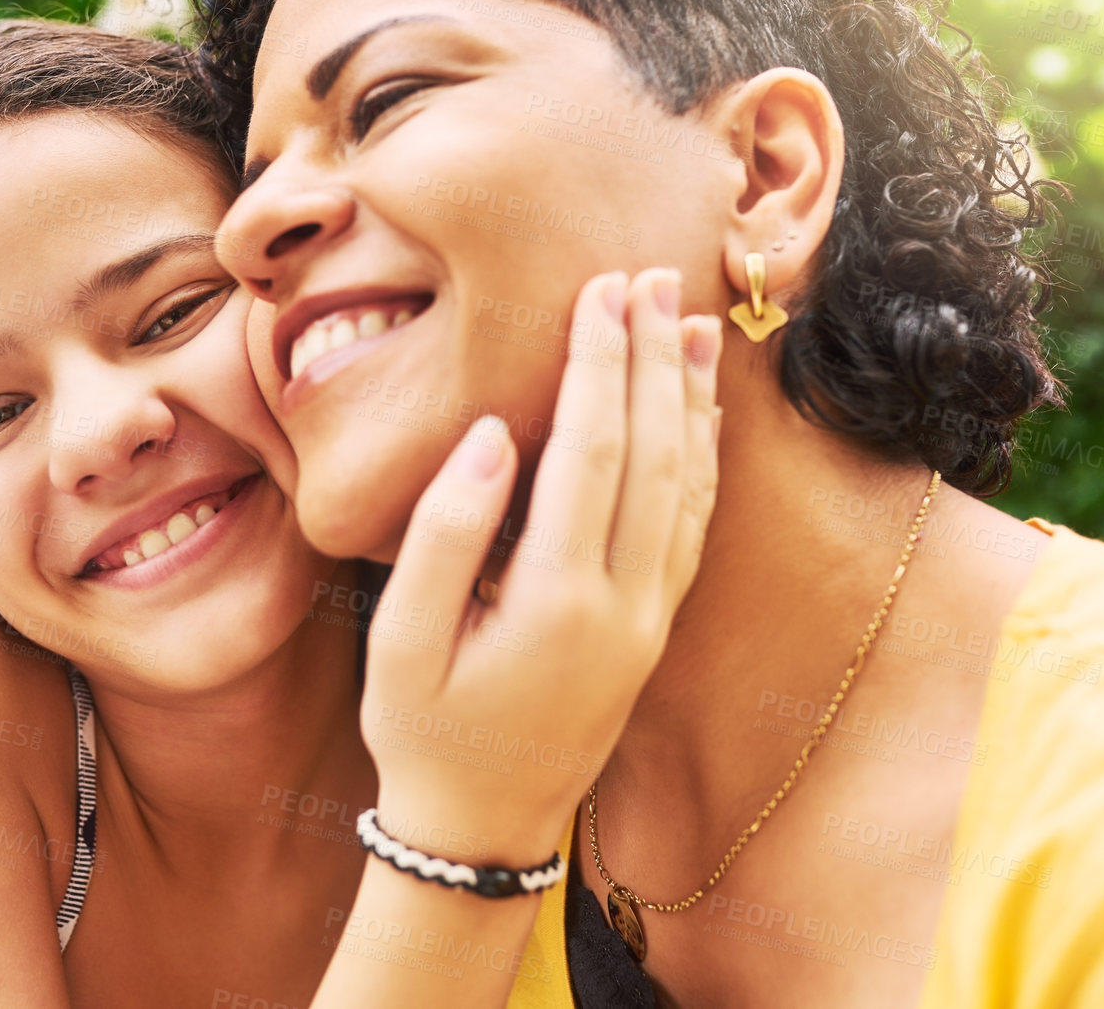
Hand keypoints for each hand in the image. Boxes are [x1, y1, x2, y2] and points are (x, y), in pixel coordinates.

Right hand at [362, 268, 721, 864]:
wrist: (483, 828)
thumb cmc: (425, 731)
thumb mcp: (402, 642)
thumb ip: (445, 533)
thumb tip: (492, 434)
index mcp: (558, 601)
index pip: (592, 452)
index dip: (599, 363)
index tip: (601, 288)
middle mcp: (624, 605)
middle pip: (654, 455)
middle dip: (652, 359)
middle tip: (649, 275)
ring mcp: (650, 620)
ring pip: (688, 487)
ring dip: (690, 400)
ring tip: (689, 323)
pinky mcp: (655, 629)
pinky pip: (693, 527)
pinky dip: (701, 460)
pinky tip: (698, 416)